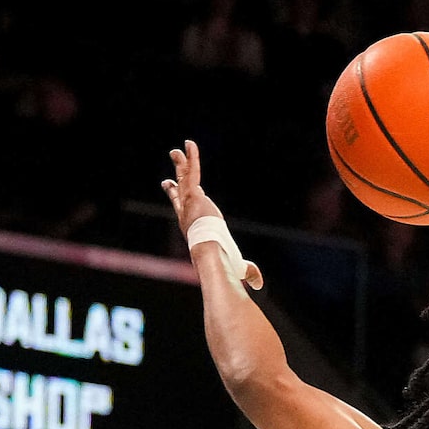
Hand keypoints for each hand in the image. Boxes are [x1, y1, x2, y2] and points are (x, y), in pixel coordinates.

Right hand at [162, 142, 261, 290]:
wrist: (211, 254)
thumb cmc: (221, 263)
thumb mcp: (237, 265)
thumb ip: (249, 271)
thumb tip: (259, 284)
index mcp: (192, 225)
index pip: (181, 208)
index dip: (176, 197)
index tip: (169, 188)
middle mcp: (187, 213)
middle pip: (178, 193)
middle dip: (174, 182)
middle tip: (168, 176)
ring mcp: (189, 203)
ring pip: (183, 179)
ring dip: (181, 164)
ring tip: (177, 151)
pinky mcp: (194, 195)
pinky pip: (192, 171)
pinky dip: (191, 157)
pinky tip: (190, 144)